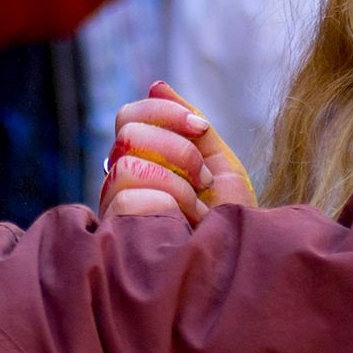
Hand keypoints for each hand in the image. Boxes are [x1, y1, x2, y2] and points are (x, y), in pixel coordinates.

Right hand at [100, 82, 256, 224]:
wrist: (237, 267)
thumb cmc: (229, 222)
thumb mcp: (219, 165)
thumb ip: (190, 125)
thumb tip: (156, 84)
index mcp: (143, 162)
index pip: (130, 117)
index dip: (164, 113)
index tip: (202, 129)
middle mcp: (121, 183)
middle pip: (127, 133)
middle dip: (177, 149)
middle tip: (202, 180)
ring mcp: (114, 210)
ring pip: (127, 163)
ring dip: (175, 184)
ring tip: (196, 210)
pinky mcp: (114, 234)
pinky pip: (127, 195)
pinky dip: (167, 206)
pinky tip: (181, 227)